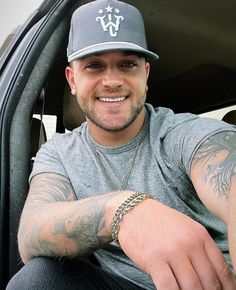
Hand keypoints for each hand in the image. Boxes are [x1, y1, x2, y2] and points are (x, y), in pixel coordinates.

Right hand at [118, 199, 235, 289]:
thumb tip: (211, 274)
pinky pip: (169, 287)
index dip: (226, 287)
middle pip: (209, 281)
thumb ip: (199, 247)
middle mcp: (190, 243)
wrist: (133, 210)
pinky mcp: (155, 259)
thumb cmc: (159, 221)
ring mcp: (172, 251)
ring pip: (192, 287)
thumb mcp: (186, 227)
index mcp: (200, 235)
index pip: (222, 268)